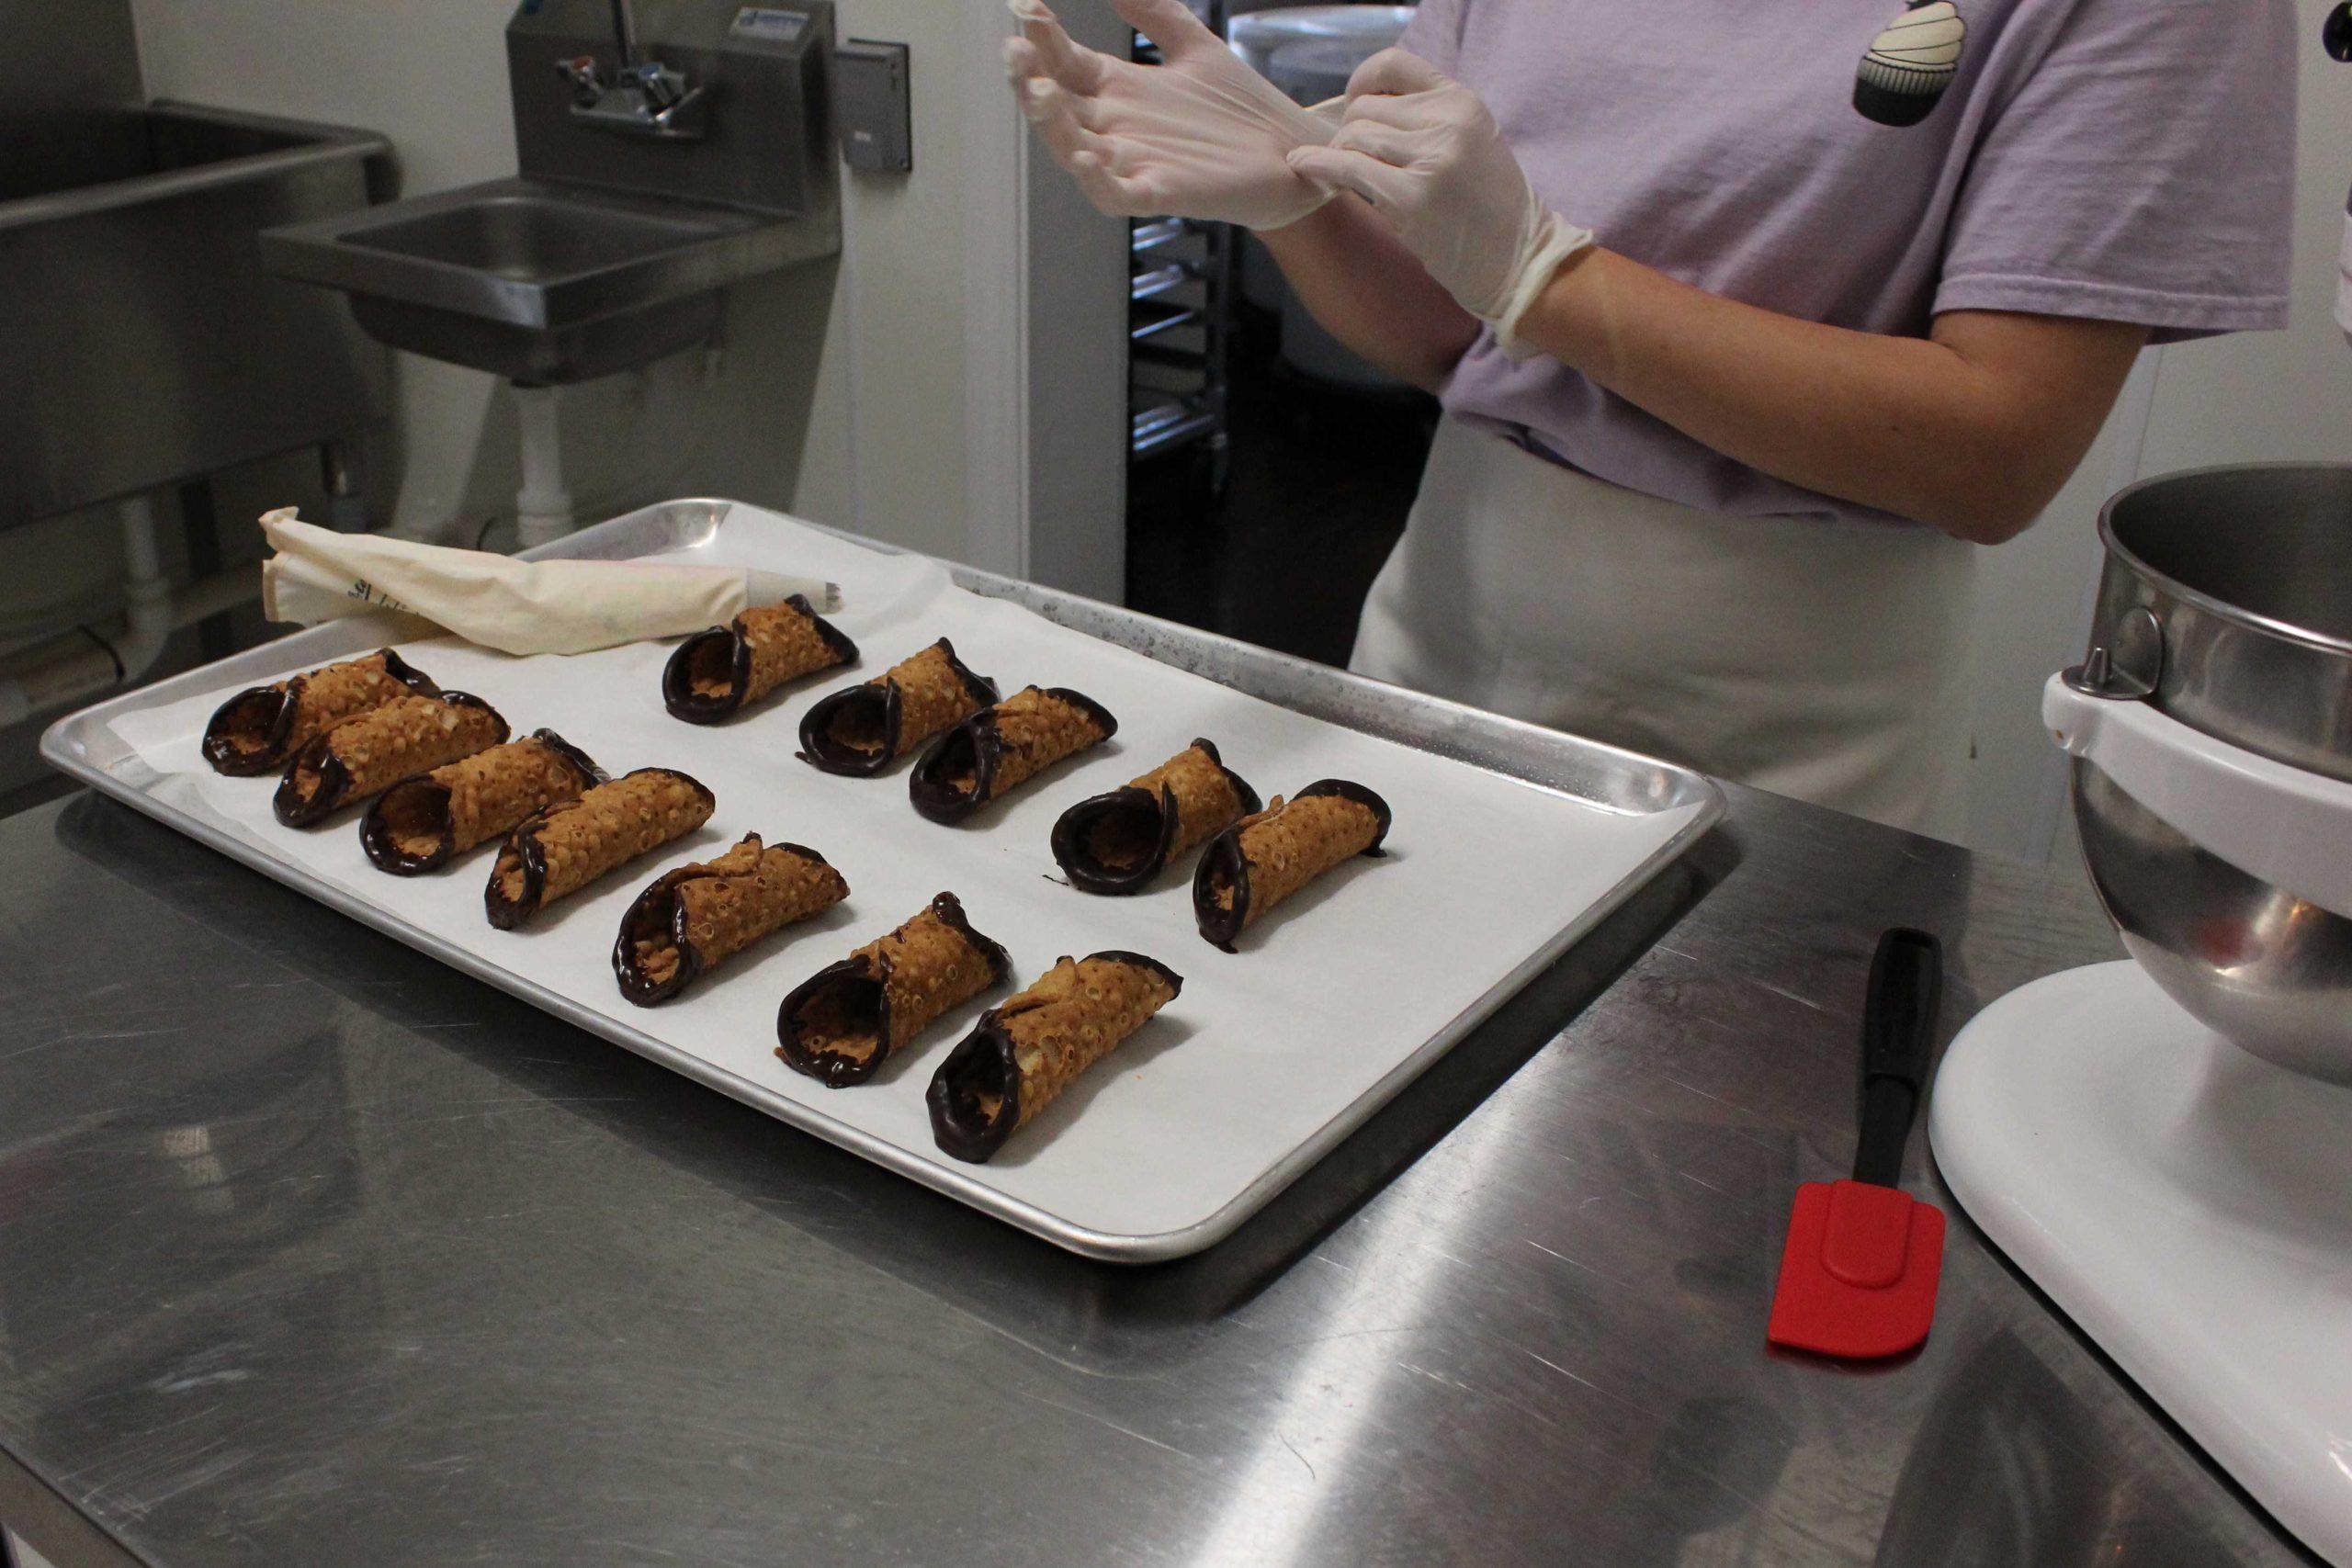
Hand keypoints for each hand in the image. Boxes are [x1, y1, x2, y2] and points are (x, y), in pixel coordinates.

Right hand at [1003, 0, 1336, 231]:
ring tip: (1039, 93)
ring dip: (1051, 125)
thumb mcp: (1193, 45)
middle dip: (1029, 78)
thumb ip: (1153, 12)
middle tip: (1016, 50)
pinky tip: (1084, 155)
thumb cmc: (1241, 107)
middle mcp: (1116, 127)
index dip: (1042, 38)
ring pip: (1072, 149)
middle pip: (1055, 106)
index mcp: (1117, 90)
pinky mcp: (1161, 192)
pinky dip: (1096, 179)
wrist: (1293, 151)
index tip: (1028, 9)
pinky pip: (1115, 194)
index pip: (1063, 62)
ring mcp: (1134, 161)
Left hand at [1287, 50, 1593, 351]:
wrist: (1518, 260)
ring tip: (1351, 179)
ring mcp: (1431, 158)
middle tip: (1357, 163)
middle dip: (1350, 133)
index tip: (1353, 106)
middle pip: (1365, 108)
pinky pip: (1347, 167)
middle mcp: (1448, 121)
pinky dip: (1319, 166)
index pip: (1394, 65)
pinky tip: (1304, 168)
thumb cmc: (1489, 209)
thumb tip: (1360, 110)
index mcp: (1462, 101)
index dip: (1362, 82)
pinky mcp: (1411, 197)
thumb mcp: (1471, 141)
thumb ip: (1427, 119)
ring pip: (1353, 136)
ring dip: (1340, 156)